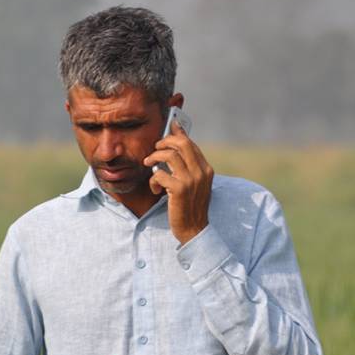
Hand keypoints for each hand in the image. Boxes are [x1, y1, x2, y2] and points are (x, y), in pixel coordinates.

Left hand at [142, 117, 213, 244]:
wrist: (194, 229)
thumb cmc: (189, 206)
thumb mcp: (194, 185)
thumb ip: (188, 168)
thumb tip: (175, 150)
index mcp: (206, 169)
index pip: (191, 144)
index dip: (178, 133)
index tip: (170, 125)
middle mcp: (201, 172)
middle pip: (182, 143)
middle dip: (164, 142)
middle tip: (155, 149)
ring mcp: (191, 180)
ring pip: (169, 155)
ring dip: (154, 157)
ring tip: (148, 164)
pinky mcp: (179, 190)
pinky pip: (159, 174)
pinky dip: (153, 180)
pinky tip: (154, 189)